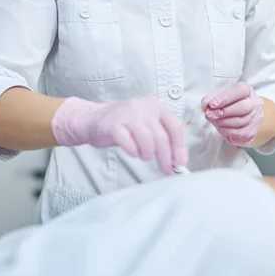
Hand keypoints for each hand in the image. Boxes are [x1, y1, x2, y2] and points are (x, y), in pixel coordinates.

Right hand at [51, 95, 187, 175]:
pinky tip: (132, 152)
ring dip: (148, 154)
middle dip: (166, 157)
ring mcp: (127, 114)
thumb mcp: (146, 124)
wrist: (93, 119)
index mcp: (155, 105)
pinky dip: (133, 152)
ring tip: (143, 156)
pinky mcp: (112, 125)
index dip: (180, 147)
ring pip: (147, 140)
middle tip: (166, 170)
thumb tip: (178, 159)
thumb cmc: (124, 125)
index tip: (181, 163)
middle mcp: (142, 106)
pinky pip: (129, 143)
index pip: (175, 126)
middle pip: (162, 136)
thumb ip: (162, 137)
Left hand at [201, 82, 263, 146]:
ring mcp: (254, 118)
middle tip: (209, 114)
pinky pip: (238, 133)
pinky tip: (220, 126)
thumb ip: (211, 98)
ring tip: (213, 119)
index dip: (225, 97)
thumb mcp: (220, 97)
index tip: (212, 104)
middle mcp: (254, 103)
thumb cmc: (230, 104)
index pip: (240, 90)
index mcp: (246, 90)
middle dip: (223, 112)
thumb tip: (205, 105)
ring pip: (239, 121)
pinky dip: (226, 130)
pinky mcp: (251, 131)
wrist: (243, 118)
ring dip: (222, 122)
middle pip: (242, 107)